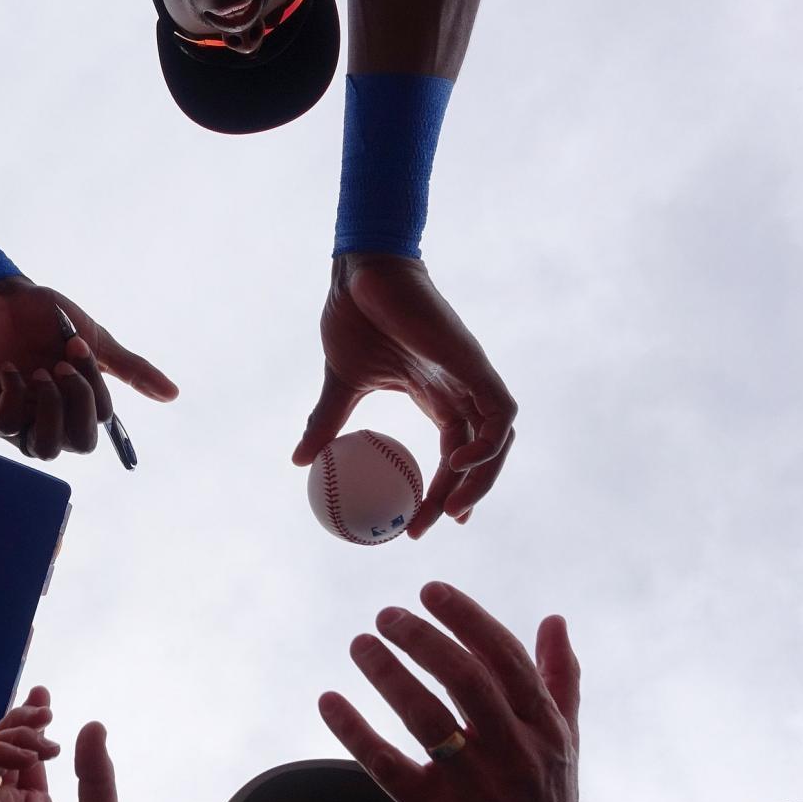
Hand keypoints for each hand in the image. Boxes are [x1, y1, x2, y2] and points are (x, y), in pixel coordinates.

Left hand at [0, 277, 177, 459]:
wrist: (2, 294)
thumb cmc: (47, 319)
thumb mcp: (94, 341)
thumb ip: (131, 370)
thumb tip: (173, 393)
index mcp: (74, 408)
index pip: (97, 422)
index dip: (92, 388)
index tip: (76, 346)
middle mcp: (47, 421)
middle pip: (76, 444)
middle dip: (77, 403)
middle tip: (61, 366)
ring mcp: (14, 421)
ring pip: (41, 450)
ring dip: (49, 409)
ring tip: (40, 374)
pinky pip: (3, 427)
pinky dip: (12, 398)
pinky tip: (9, 370)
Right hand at [0, 686, 120, 801]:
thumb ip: (95, 774)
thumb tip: (91, 726)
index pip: (26, 755)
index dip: (29, 722)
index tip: (44, 696)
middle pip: (2, 748)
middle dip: (19, 721)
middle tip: (44, 709)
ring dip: (9, 736)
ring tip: (42, 737)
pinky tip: (22, 758)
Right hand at [293, 253, 514, 536]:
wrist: (361, 275)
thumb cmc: (355, 318)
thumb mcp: (341, 384)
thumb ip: (328, 423)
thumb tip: (299, 461)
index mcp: (437, 395)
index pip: (455, 453)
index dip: (446, 491)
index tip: (422, 523)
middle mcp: (460, 389)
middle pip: (481, 455)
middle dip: (462, 496)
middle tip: (430, 526)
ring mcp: (471, 376)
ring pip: (499, 439)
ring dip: (483, 479)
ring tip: (452, 510)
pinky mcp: (475, 363)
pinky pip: (502, 413)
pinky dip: (490, 444)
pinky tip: (460, 464)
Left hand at [318, 582, 582, 801]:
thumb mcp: (565, 743)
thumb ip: (559, 679)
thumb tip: (555, 619)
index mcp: (542, 727)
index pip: (503, 657)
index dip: (465, 618)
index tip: (431, 590)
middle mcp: (512, 752)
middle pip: (464, 678)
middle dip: (422, 637)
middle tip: (386, 614)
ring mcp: (473, 786)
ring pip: (424, 716)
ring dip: (387, 673)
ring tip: (359, 644)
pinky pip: (386, 765)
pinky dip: (353, 729)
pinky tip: (329, 700)